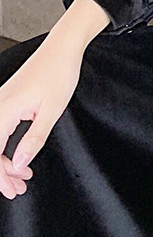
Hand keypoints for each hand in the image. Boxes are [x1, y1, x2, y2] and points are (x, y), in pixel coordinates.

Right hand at [0, 35, 84, 198]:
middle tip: (18, 189)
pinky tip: (20, 157)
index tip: (12, 189)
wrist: (63, 47)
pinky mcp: (5, 101)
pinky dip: (6, 148)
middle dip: (1, 174)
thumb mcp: (52, 110)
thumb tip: (18, 164)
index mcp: (4, 109)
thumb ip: (34, 139)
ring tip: (22, 178)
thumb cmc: (60, 72)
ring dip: (3, 163)